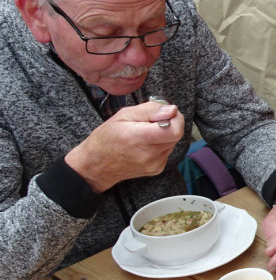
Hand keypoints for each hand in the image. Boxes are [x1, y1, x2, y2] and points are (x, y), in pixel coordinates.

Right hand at [64, 101, 183, 192]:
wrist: (96, 165)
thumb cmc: (106, 137)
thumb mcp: (123, 115)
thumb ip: (150, 110)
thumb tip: (172, 110)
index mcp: (139, 138)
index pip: (175, 130)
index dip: (176, 118)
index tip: (166, 113)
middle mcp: (149, 154)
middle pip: (176, 135)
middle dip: (169, 124)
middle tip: (151, 122)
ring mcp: (154, 164)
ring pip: (172, 142)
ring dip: (164, 134)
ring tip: (145, 133)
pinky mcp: (156, 169)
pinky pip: (167, 151)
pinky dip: (161, 144)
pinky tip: (145, 144)